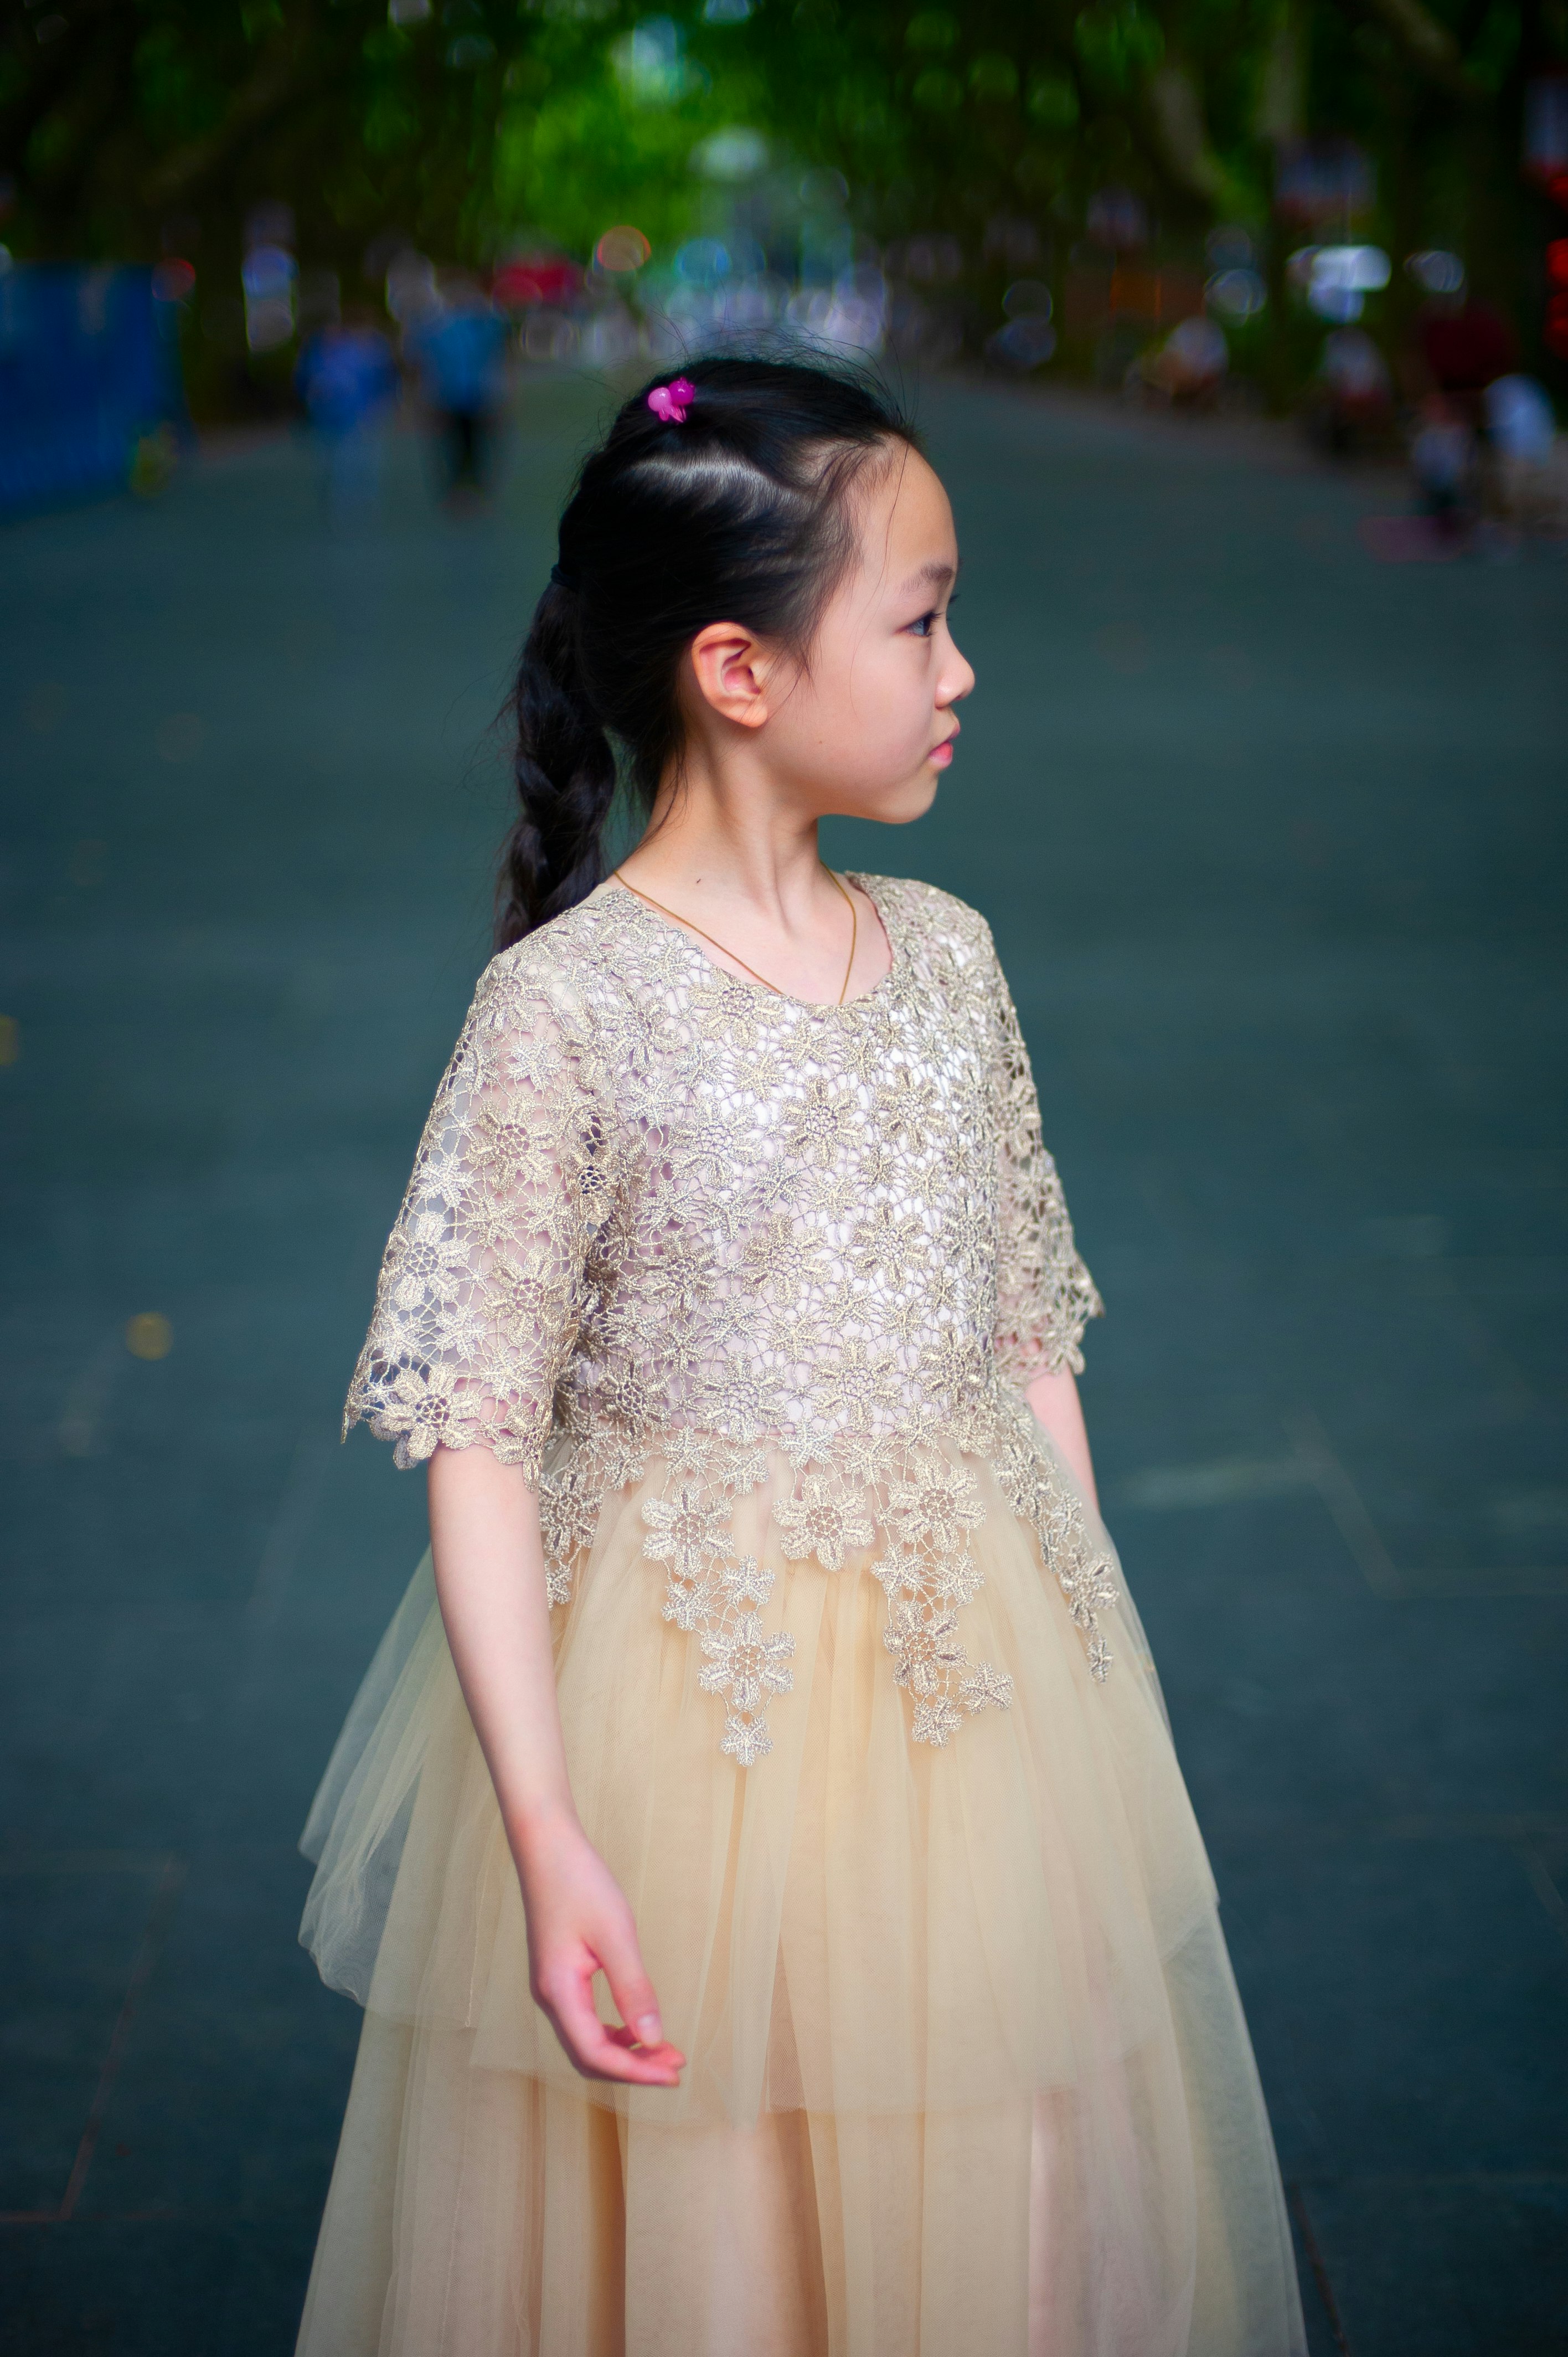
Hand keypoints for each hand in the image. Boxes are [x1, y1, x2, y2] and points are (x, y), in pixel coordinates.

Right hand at [512, 1811, 685, 2088]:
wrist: (547, 1846)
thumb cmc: (579, 1882)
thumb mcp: (615, 1934)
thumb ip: (633, 1989)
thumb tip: (653, 2038)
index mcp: (558, 1992)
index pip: (596, 2054)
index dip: (636, 2071)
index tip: (675, 2073)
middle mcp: (550, 1997)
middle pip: (589, 2055)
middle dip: (633, 2066)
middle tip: (676, 2065)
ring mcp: (552, 1987)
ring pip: (586, 2039)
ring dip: (625, 2050)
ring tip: (664, 2048)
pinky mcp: (559, 1974)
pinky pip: (584, 2019)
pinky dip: (613, 2030)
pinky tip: (637, 2024)